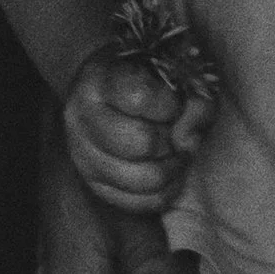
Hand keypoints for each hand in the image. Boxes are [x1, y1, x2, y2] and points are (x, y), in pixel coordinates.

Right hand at [61, 42, 210, 213]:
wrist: (112, 90)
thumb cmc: (147, 76)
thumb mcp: (175, 70)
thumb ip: (193, 98)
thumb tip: (187, 140)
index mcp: (98, 78)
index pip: (140, 97)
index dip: (169, 103)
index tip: (174, 101)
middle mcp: (81, 118)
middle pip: (142, 142)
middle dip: (171, 138)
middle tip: (177, 130)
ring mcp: (82, 155)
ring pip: (142, 178)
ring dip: (172, 167)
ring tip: (177, 151)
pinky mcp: (93, 184)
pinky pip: (137, 202)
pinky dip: (164, 191)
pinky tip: (170, 172)